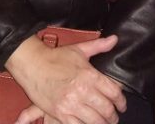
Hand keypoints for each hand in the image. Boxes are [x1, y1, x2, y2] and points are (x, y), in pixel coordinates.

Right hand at [8, 35, 125, 123]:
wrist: (32, 64)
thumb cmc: (56, 57)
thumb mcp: (79, 49)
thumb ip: (99, 46)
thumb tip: (115, 39)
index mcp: (90, 75)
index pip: (114, 92)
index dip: (121, 101)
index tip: (122, 105)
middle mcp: (82, 91)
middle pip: (106, 109)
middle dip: (113, 116)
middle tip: (114, 117)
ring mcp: (71, 104)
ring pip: (95, 120)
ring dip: (102, 123)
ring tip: (104, 122)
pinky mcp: (60, 113)